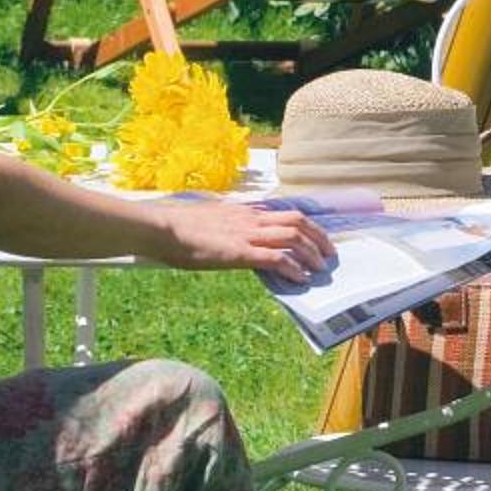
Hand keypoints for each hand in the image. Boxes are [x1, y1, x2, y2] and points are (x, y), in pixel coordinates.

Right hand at [156, 199, 335, 277]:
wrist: (161, 227)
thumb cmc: (178, 226)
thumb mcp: (210, 218)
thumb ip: (227, 224)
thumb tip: (232, 234)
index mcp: (244, 211)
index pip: (284, 212)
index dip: (305, 224)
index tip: (315, 235)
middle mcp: (251, 219)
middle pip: (297, 221)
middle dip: (318, 237)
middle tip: (329, 253)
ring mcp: (246, 234)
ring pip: (292, 237)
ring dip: (311, 253)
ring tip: (320, 268)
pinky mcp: (239, 252)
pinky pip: (274, 258)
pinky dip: (292, 268)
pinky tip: (300, 279)